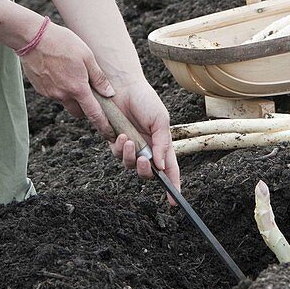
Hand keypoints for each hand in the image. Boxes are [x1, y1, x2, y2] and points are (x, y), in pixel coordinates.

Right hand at [19, 20, 117, 140]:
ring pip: (65, 101)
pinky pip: (54, 94)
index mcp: (78, 88)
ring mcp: (50, 93)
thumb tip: (109, 93)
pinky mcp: (41, 89)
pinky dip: (59, 88)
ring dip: (71, 96)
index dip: (103, 126)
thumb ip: (98, 77)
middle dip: (85, 109)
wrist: (33, 39)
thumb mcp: (87, 56)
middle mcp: (63, 95)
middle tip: (89, 94)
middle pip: (78, 112)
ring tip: (71, 75)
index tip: (110, 134)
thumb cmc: (63, 43)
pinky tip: (58, 71)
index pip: (94, 114)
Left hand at [107, 79, 180, 203]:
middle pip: (147, 173)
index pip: (170, 170)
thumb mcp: (160, 120)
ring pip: (130, 166)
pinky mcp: (115, 142)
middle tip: (143, 161)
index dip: (173, 186)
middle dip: (145, 171)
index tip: (173, 202)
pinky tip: (121, 135)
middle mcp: (147, 149)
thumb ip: (162, 144)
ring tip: (129, 140)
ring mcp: (131, 146)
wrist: (123, 86)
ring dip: (130, 157)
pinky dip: (119, 148)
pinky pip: (117, 154)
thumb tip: (160, 166)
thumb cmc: (145, 100)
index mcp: (162, 145)